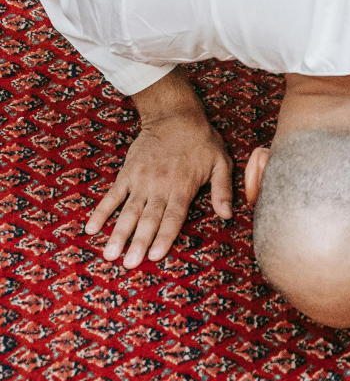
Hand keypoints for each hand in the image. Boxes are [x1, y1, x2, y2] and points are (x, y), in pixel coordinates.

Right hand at [85, 70, 232, 267]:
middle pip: (148, 219)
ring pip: (128, 211)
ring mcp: (141, 181)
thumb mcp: (221, 162)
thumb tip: (227, 215)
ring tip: (109, 255)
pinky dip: (101, 211)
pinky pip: (112, 195)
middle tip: (127, 264)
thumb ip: (222, 190)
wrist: (175, 116)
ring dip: (118, 234)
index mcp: (183, 188)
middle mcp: (160, 187)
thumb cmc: (202, 141)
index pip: (173, 218)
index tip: (154, 256)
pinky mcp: (127, 173)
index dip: (164, 238)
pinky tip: (91, 228)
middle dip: (138, 242)